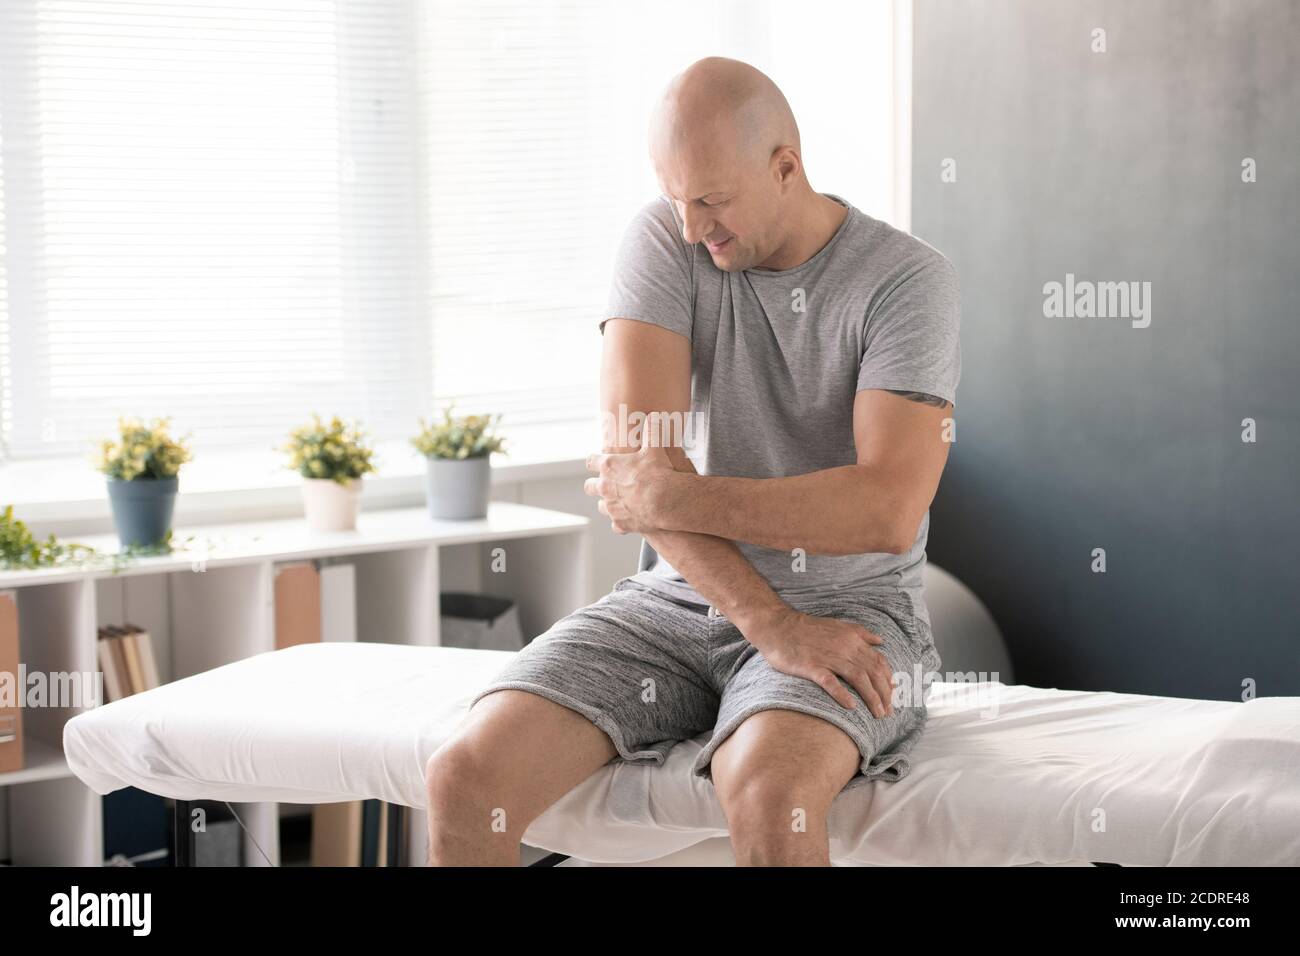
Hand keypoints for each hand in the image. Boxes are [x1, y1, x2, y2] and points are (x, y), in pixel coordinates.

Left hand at [583, 415, 677, 534]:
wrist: (664, 501)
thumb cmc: (658, 472)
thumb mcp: (656, 446)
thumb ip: (653, 431)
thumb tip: (654, 417)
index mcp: (608, 467)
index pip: (591, 461)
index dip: (595, 461)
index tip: (599, 461)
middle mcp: (604, 488)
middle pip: (590, 486)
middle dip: (595, 484)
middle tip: (605, 483)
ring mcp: (611, 508)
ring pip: (601, 506)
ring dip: (608, 503)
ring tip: (619, 501)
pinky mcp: (620, 524)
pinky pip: (616, 524)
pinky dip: (622, 521)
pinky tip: (631, 518)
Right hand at [743, 605, 897, 716]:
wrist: (778, 626)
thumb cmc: (807, 628)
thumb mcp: (838, 625)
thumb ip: (861, 633)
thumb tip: (881, 641)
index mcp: (852, 639)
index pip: (878, 661)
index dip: (888, 679)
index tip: (893, 694)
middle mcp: (844, 648)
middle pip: (872, 672)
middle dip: (884, 693)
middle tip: (889, 711)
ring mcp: (828, 657)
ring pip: (858, 678)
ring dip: (871, 698)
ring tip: (878, 714)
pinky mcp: (811, 667)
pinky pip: (830, 682)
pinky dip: (843, 695)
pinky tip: (851, 706)